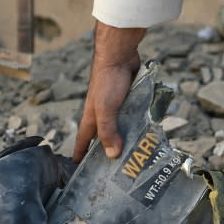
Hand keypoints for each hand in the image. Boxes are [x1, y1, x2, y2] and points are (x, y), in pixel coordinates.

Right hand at [73, 21, 145, 162]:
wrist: (119, 55)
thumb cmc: (107, 81)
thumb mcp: (105, 109)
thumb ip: (108, 130)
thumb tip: (113, 155)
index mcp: (92, 117)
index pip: (83, 139)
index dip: (80, 153)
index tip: (77, 167)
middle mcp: (102, 113)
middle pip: (103, 136)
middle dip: (106, 150)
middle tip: (114, 168)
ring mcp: (116, 106)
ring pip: (120, 127)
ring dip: (126, 138)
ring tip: (135, 154)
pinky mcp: (129, 99)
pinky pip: (132, 116)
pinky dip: (137, 124)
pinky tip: (146, 133)